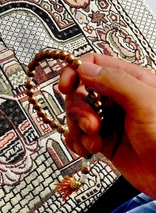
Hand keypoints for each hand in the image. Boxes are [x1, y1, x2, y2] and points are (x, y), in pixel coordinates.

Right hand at [59, 53, 155, 197]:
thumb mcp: (145, 102)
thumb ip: (115, 81)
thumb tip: (84, 69)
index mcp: (130, 81)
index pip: (94, 64)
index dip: (75, 72)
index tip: (66, 86)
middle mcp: (117, 98)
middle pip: (79, 92)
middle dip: (79, 110)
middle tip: (91, 124)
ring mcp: (109, 120)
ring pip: (76, 115)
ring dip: (78, 129)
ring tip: (95, 140)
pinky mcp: (104, 140)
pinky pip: (78, 135)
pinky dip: (77, 142)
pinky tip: (89, 148)